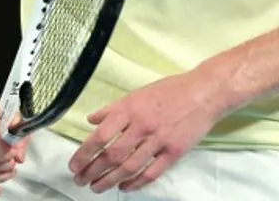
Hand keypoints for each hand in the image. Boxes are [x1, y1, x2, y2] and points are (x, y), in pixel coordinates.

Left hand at [69, 71, 223, 193]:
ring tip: (97, 187)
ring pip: (129, 167)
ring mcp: (159, 139)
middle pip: (112, 155)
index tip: (74, 165)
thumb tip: (91, 119)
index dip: (84, 153)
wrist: (204, 92)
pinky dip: (136, 183)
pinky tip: (125, 187)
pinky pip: (151, 172)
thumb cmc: (171, 90)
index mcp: (130, 108)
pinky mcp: (174, 151)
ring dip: (109, 180)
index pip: (100, 135)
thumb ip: (113, 109)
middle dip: (93, 171)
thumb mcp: (137, 93)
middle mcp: (142, 125)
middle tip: (80, 180)